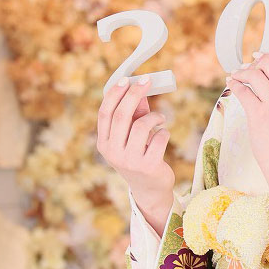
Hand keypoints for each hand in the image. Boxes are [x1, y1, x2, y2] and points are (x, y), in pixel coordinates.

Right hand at [96, 77, 175, 227]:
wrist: (150, 189)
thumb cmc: (139, 155)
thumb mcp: (131, 135)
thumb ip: (134, 114)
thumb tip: (140, 89)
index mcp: (104, 143)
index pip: (105, 113)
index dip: (115, 94)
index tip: (127, 79)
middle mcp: (113, 153)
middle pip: (122, 116)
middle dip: (135, 94)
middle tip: (148, 81)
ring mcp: (129, 161)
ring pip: (142, 125)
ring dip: (155, 116)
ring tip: (160, 118)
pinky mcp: (148, 166)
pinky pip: (159, 138)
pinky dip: (164, 132)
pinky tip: (163, 135)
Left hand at [226, 51, 268, 182]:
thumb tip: (264, 67)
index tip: (259, 61)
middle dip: (256, 62)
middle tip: (247, 68)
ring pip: (255, 74)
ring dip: (241, 73)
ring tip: (236, 76)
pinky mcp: (259, 115)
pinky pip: (243, 90)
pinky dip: (234, 84)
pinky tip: (231, 84)